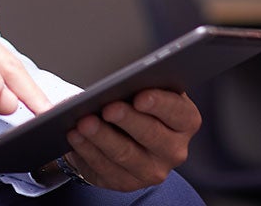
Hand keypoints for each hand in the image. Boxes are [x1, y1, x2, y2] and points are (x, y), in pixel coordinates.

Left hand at [63, 89, 201, 191]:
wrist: (119, 130)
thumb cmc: (134, 100)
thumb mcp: (143, 86)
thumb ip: (139, 82)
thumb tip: (120, 78)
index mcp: (185, 120)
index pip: (179, 112)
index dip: (160, 104)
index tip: (140, 97)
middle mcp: (174, 149)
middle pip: (152, 135)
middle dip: (127, 120)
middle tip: (108, 108)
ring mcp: (152, 170)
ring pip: (126, 154)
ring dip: (102, 137)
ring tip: (84, 122)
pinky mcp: (127, 182)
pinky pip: (106, 168)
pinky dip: (88, 150)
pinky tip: (75, 136)